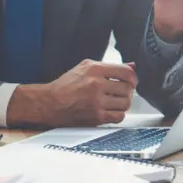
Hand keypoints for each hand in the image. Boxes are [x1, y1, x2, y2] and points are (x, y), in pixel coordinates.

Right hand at [7, 60, 136, 127]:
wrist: (49, 103)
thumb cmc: (65, 86)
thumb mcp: (85, 68)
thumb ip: (109, 67)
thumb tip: (132, 65)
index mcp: (94, 70)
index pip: (126, 72)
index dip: (133, 78)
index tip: (132, 81)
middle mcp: (96, 85)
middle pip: (128, 88)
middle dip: (127, 91)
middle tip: (120, 92)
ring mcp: (97, 102)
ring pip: (125, 103)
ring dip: (123, 103)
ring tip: (115, 101)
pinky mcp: (96, 117)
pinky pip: (119, 116)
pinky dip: (118, 114)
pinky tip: (110, 110)